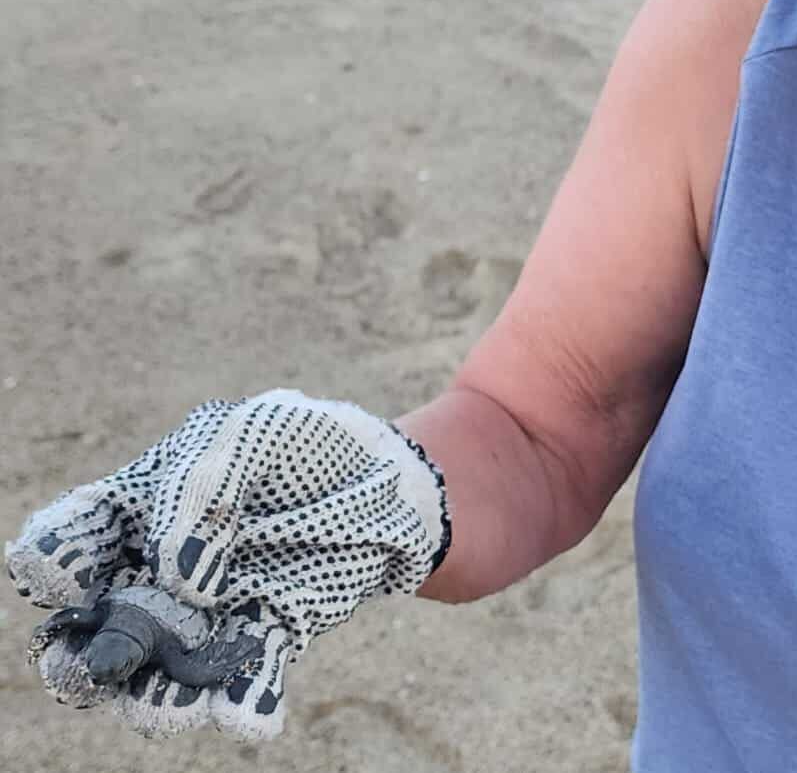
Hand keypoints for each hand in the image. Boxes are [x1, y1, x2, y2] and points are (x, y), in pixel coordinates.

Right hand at [6, 389, 450, 739]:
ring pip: (156, 674)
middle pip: (93, 628)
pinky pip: (242, 684)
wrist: (390, 476)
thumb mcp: (257, 435)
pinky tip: (243, 712)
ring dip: (154, 695)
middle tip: (93, 665)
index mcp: (140, 507)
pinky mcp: (265, 641)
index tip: (69, 576)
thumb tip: (177, 580)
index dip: (55, 563)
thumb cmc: (307, 444)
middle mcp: (159, 573)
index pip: (70, 542)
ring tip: (172, 704)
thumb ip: (207, 489)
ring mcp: (208, 615)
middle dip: (84, 655)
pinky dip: (238, 702)